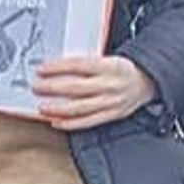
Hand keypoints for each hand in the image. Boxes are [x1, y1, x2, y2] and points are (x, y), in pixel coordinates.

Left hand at [32, 55, 156, 130]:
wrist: (146, 81)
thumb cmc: (121, 69)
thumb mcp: (105, 58)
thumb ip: (83, 64)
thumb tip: (55, 68)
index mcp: (108, 66)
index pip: (78, 65)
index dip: (57, 68)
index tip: (41, 70)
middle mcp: (110, 84)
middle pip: (77, 88)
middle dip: (53, 88)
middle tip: (37, 87)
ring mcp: (111, 102)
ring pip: (81, 108)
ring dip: (58, 109)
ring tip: (42, 108)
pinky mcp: (112, 115)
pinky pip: (89, 122)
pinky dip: (71, 124)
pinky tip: (57, 122)